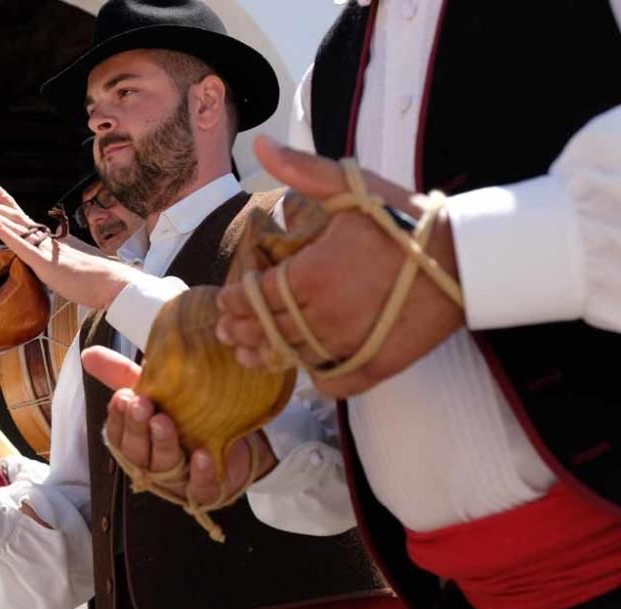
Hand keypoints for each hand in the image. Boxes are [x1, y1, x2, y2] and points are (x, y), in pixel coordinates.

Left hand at [0, 186, 141, 308]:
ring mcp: (47, 252)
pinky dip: (7, 234)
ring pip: (16, 229)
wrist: (114, 284)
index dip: (13, 210)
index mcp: (57, 244)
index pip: (30, 224)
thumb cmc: (102, 282)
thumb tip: (67, 270)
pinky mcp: (46, 263)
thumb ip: (70, 266)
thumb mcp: (80, 269)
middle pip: (19, 222)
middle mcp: (50, 243)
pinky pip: (23, 246)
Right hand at [81, 346, 276, 503]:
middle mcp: (152, 463)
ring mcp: (178, 480)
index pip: (118, 434)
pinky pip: (200, 488)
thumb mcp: (157, 391)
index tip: (122, 397)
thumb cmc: (187, 415)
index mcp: (137, 441)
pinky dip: (200, 474)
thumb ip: (122, 375)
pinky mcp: (206, 489)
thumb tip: (87, 354)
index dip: (118, 418)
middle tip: (141, 404)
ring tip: (164, 421)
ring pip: (163, 466)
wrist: (237, 440)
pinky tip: (202, 456)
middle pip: (136, 451)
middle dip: (137, 428)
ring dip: (162, 443)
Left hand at [215, 136, 464, 397]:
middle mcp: (324, 315)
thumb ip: (302, 168)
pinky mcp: (378, 364)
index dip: (234, 299)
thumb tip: (261, 143)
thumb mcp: (352, 185)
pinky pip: (336, 382)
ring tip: (249, 354)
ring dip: (266, 356)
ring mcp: (350, 344)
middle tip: (226, 331)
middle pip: (267, 329)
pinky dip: (317, 379)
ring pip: (293, 357)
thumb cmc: (405, 219)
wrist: (466, 256)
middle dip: (241, 329)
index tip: (225, 299)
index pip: (255, 295)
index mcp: (312, 274)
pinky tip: (307, 372)